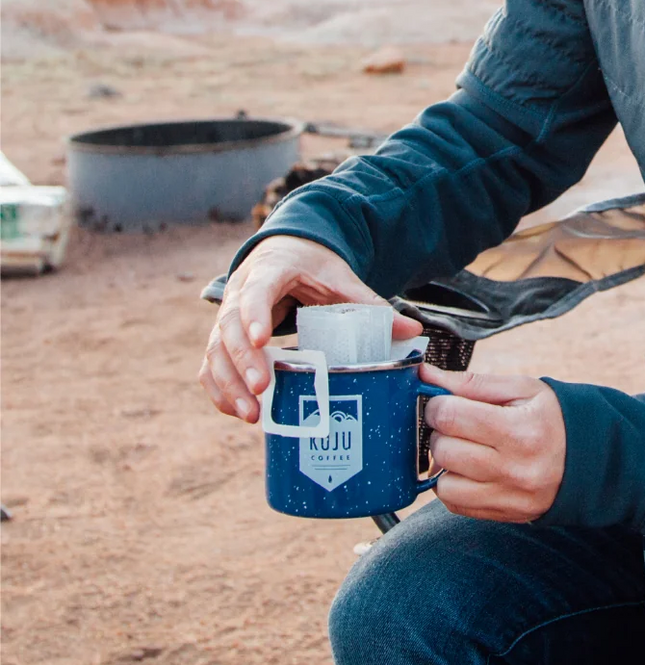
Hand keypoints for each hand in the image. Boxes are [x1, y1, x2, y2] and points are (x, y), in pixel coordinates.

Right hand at [199, 234, 422, 423]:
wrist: (285, 250)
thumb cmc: (312, 265)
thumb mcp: (341, 278)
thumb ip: (369, 304)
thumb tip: (412, 330)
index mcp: (270, 270)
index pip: (256, 291)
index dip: (254, 315)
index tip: (260, 341)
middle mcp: (240, 292)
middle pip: (228, 327)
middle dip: (242, 362)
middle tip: (262, 390)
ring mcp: (227, 315)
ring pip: (214, 351)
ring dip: (228, 384)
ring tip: (252, 414)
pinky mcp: (224, 336)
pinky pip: (211, 365)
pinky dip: (221, 389)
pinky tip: (240, 412)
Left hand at [421, 364, 566, 522]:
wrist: (588, 459)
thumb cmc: (551, 417)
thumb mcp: (521, 389)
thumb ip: (471, 383)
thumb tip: (425, 375)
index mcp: (520, 429)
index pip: (451, 416)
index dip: (438, 404)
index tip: (445, 402)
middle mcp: (513, 468)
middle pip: (443, 449)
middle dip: (440, 432)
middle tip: (457, 423)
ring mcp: (508, 496)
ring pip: (443, 482)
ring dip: (444, 462)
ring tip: (464, 447)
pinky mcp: (501, 515)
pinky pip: (453, 503)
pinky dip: (453, 484)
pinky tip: (470, 469)